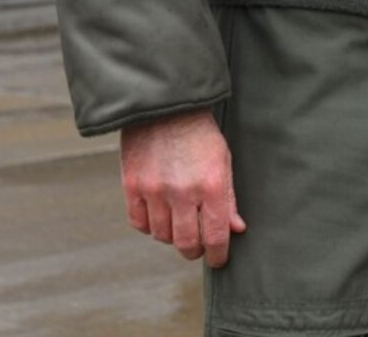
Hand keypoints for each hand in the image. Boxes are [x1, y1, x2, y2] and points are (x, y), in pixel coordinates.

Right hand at [119, 108, 246, 266]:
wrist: (164, 107)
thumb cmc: (200, 134)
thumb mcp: (223, 161)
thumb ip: (229, 197)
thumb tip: (235, 229)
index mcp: (211, 185)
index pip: (214, 235)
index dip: (218, 254)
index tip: (219, 259)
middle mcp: (182, 192)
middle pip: (186, 243)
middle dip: (195, 250)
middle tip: (198, 246)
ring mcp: (154, 190)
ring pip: (162, 235)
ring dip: (172, 236)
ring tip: (180, 223)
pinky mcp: (132, 186)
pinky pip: (139, 223)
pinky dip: (150, 225)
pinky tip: (159, 215)